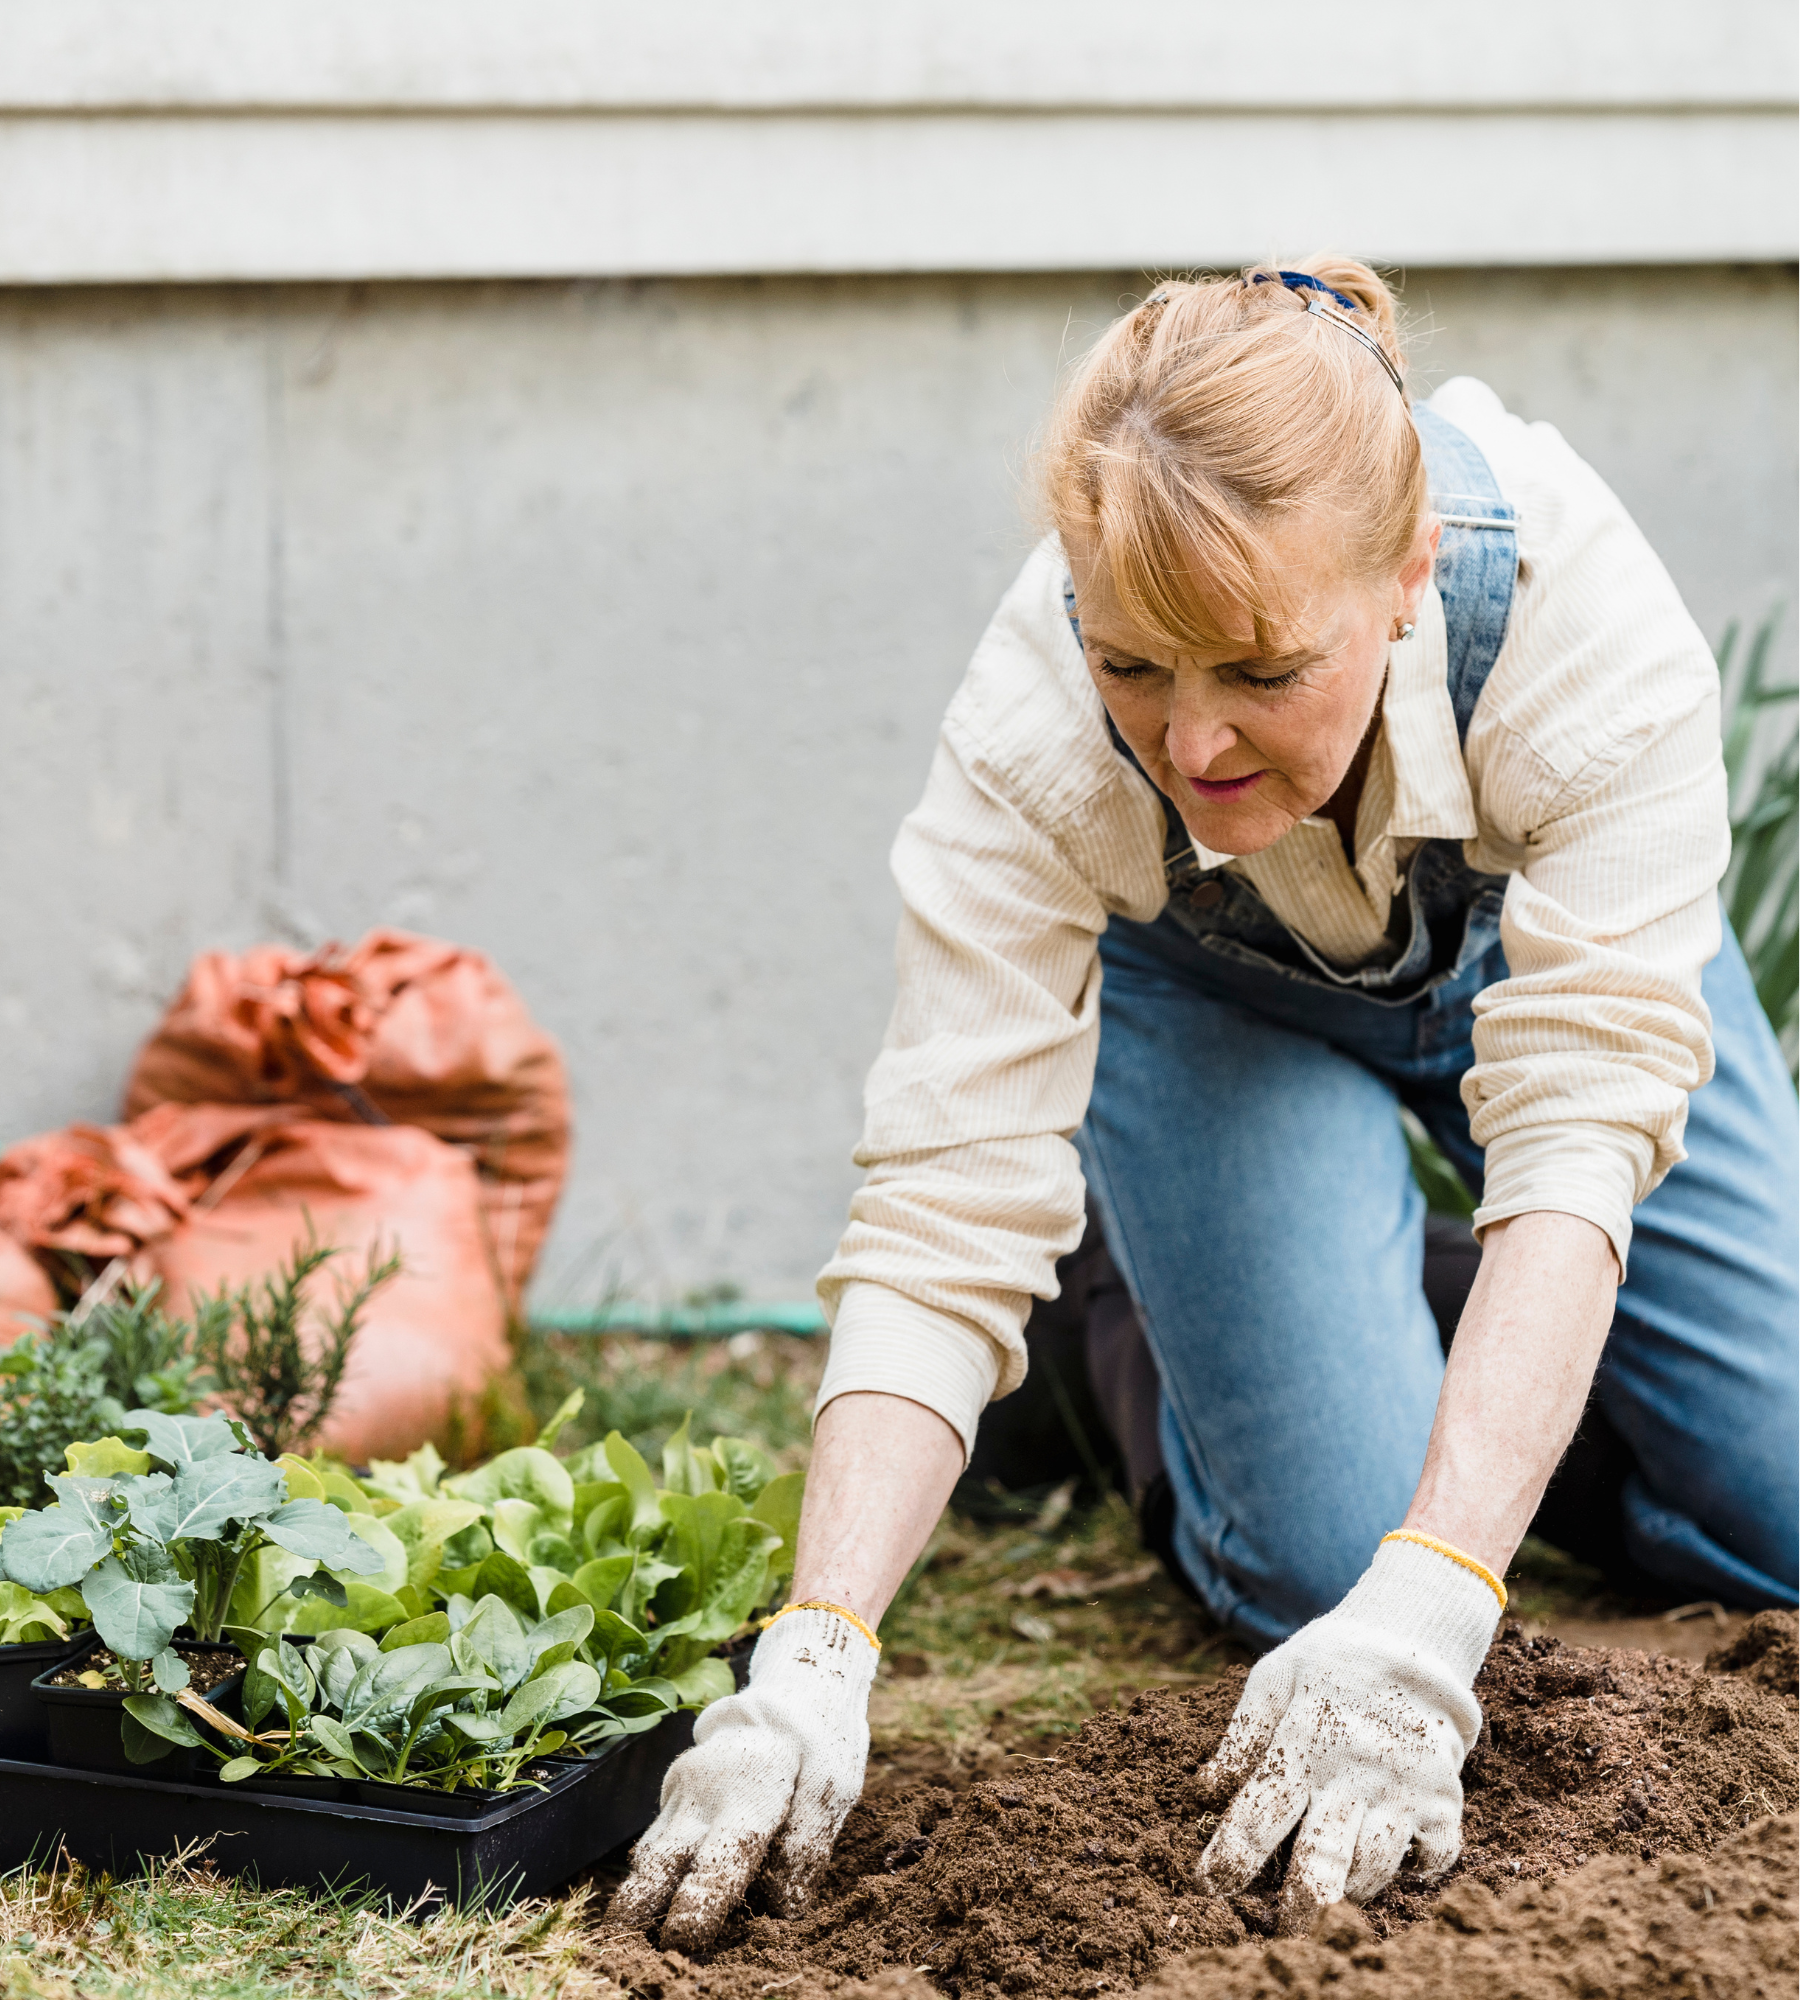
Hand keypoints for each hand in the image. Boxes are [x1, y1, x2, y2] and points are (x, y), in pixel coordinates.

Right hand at [608, 1606, 877, 1950]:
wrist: (791, 1687)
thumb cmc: (819, 1740)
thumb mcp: (834, 1785)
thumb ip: (807, 1846)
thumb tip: (782, 1907)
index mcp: (746, 1798)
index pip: (715, 1867)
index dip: (696, 1911)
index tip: (685, 1942)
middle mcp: (703, 1796)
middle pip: (657, 1864)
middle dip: (638, 1910)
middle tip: (627, 1948)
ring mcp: (682, 1791)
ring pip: (649, 1853)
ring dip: (639, 1895)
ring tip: (629, 1936)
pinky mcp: (675, 1791)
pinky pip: (656, 1838)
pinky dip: (653, 1872)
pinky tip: (655, 1900)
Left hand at [1194, 1535, 1500, 1933]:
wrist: (1414, 1641)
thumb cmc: (1331, 1663)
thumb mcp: (1275, 1677)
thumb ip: (1241, 1735)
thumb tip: (1205, 1792)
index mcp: (1304, 1740)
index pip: (1259, 1813)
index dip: (1232, 1856)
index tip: (1211, 1886)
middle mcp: (1354, 1772)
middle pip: (1322, 1858)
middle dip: (1297, 1905)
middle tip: (1281, 1930)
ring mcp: (1403, 1790)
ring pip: (1372, 1868)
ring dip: (1347, 1890)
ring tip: (1329, 1892)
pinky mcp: (1444, 1801)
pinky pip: (1430, 1861)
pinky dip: (1410, 1873)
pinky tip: (1390, 1861)